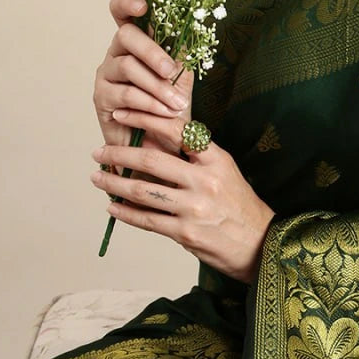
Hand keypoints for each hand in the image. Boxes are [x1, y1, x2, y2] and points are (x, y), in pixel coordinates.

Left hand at [90, 109, 274, 281]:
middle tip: (99, 152)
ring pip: (143, 190)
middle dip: (118, 154)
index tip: (123, 115)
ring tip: (98, 178)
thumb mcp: (225, 172)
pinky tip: (112, 206)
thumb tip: (153, 144)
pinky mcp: (185, 233)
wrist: (261, 243)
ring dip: (114, 183)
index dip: (145, 119)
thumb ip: (194, 158)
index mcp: (216, 159)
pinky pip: (147, 219)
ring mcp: (194, 208)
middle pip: (151, 160)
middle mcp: (205, 180)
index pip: (176, 130)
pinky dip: (125, 212)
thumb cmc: (239, 206)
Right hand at [94, 0, 192, 153]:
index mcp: (136, 42)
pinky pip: (126, 94)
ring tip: (176, 104)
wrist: (160, 143)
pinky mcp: (101, 97)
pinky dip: (150, 103)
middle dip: (152, 52)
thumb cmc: (170, 107)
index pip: (122, 13)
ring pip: (128, 66)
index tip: (142, 6)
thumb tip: (192, 28)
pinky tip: (163, 113)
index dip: (128, 3)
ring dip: (157, 86)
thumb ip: (181, 53)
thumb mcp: (182, 76)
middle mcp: (116, 52)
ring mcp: (105, 73)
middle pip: (126, 36)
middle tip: (171, 70)